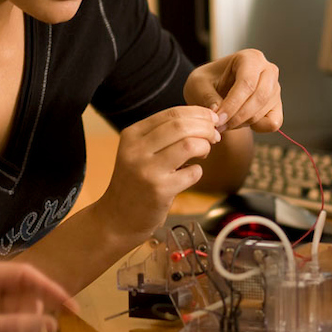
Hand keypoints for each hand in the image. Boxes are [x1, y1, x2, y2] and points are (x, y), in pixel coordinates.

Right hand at [98, 105, 221, 237]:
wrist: (117, 218)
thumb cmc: (134, 182)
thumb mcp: (137, 152)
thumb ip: (162, 134)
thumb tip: (201, 118)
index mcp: (132, 135)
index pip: (172, 113)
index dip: (198, 113)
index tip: (211, 119)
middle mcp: (137, 150)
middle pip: (181, 125)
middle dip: (206, 127)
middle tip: (214, 135)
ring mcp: (148, 170)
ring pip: (189, 145)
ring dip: (204, 146)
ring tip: (204, 153)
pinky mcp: (160, 190)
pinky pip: (192, 173)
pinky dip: (198, 171)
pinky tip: (191, 174)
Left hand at [184, 49, 281, 132]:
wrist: (215, 90)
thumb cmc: (208, 82)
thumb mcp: (198, 84)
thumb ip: (207, 96)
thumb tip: (218, 111)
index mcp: (250, 58)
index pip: (247, 82)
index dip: (232, 104)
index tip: (218, 119)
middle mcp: (268, 70)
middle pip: (259, 97)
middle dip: (237, 117)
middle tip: (219, 126)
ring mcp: (275, 88)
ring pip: (264, 112)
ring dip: (242, 123)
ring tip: (224, 123)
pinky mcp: (277, 105)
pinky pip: (273, 123)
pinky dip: (257, 127)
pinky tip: (241, 122)